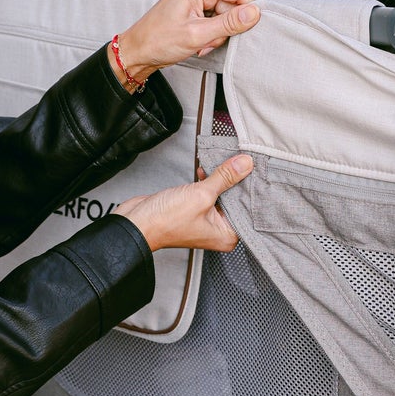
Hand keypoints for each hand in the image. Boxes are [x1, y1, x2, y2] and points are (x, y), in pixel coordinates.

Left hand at [115, 0, 259, 84]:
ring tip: (200, 42)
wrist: (138, 51)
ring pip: (227, 15)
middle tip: (208, 40)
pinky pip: (217, 19)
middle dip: (226, 27)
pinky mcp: (197, 6)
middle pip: (235, 4)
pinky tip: (199, 42)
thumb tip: (255, 13)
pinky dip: (212, 34)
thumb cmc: (158, 41)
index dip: (245, 14)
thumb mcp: (198, 35)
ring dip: (218, 34)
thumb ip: (229, 23)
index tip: (238, 32)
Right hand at [115, 154, 253, 251]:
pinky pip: (209, 193)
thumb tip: (244, 164)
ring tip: (225, 161)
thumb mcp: (201, 195)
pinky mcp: (194, 210)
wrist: (137, 222)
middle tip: (244, 160)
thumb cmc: (166, 221)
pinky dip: (208, 181)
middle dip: (238, 182)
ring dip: (222, 179)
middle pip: (238, 201)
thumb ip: (225, 177)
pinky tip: (206, 169)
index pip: (249, 210)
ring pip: (223, 195)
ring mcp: (206, 220)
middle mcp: (219, 230)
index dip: (252, 189)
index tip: (257, 169)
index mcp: (227, 235)